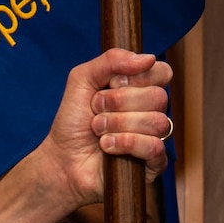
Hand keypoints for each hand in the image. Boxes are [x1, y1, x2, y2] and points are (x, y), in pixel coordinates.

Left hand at [40, 51, 173, 207]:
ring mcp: (153, 138)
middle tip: (96, 110)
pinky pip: (154, 147)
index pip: (162, 72)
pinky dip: (126, 143)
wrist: (62, 160)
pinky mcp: (153, 164)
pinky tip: (107, 146)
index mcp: (139, 90)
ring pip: (156, 121)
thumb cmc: (72, 122)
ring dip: (118, 124)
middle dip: (120, 102)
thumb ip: (111, 60)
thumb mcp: (82, 79)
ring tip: (98, 130)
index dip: (138, 77)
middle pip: (158, 97)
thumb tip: (148, 58)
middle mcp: (150, 112)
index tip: (112, 83)